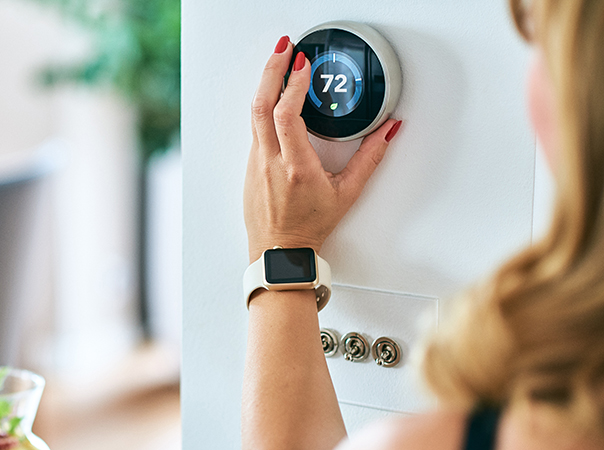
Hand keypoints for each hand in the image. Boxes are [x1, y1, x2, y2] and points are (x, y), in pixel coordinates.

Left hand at [244, 36, 401, 261]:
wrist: (280, 250)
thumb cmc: (310, 225)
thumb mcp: (348, 193)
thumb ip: (370, 158)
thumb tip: (389, 130)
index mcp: (295, 167)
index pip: (285, 116)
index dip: (292, 86)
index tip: (302, 65)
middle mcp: (270, 161)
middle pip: (261, 105)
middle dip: (272, 71)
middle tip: (285, 48)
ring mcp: (256, 162)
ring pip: (254, 113)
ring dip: (266, 83)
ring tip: (280, 62)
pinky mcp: (251, 163)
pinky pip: (255, 127)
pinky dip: (264, 103)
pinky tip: (275, 93)